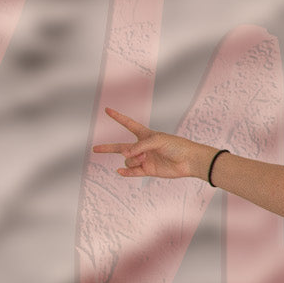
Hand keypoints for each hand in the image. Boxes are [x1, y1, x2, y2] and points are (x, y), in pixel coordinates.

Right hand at [92, 108, 213, 179]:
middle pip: (121, 147)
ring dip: (132, 160)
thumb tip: (125, 157)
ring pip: (128, 160)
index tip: (107, 110)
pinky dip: (126, 172)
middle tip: (94, 149)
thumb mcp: (157, 140)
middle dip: (107, 148)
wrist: (188, 160)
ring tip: (144, 159)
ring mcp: (144, 159)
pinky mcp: (148, 170)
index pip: (128, 124)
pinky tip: (120, 172)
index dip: (117, 117)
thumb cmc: (176, 146)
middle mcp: (143, 147)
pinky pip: (133, 172)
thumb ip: (140, 146)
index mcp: (145, 134)